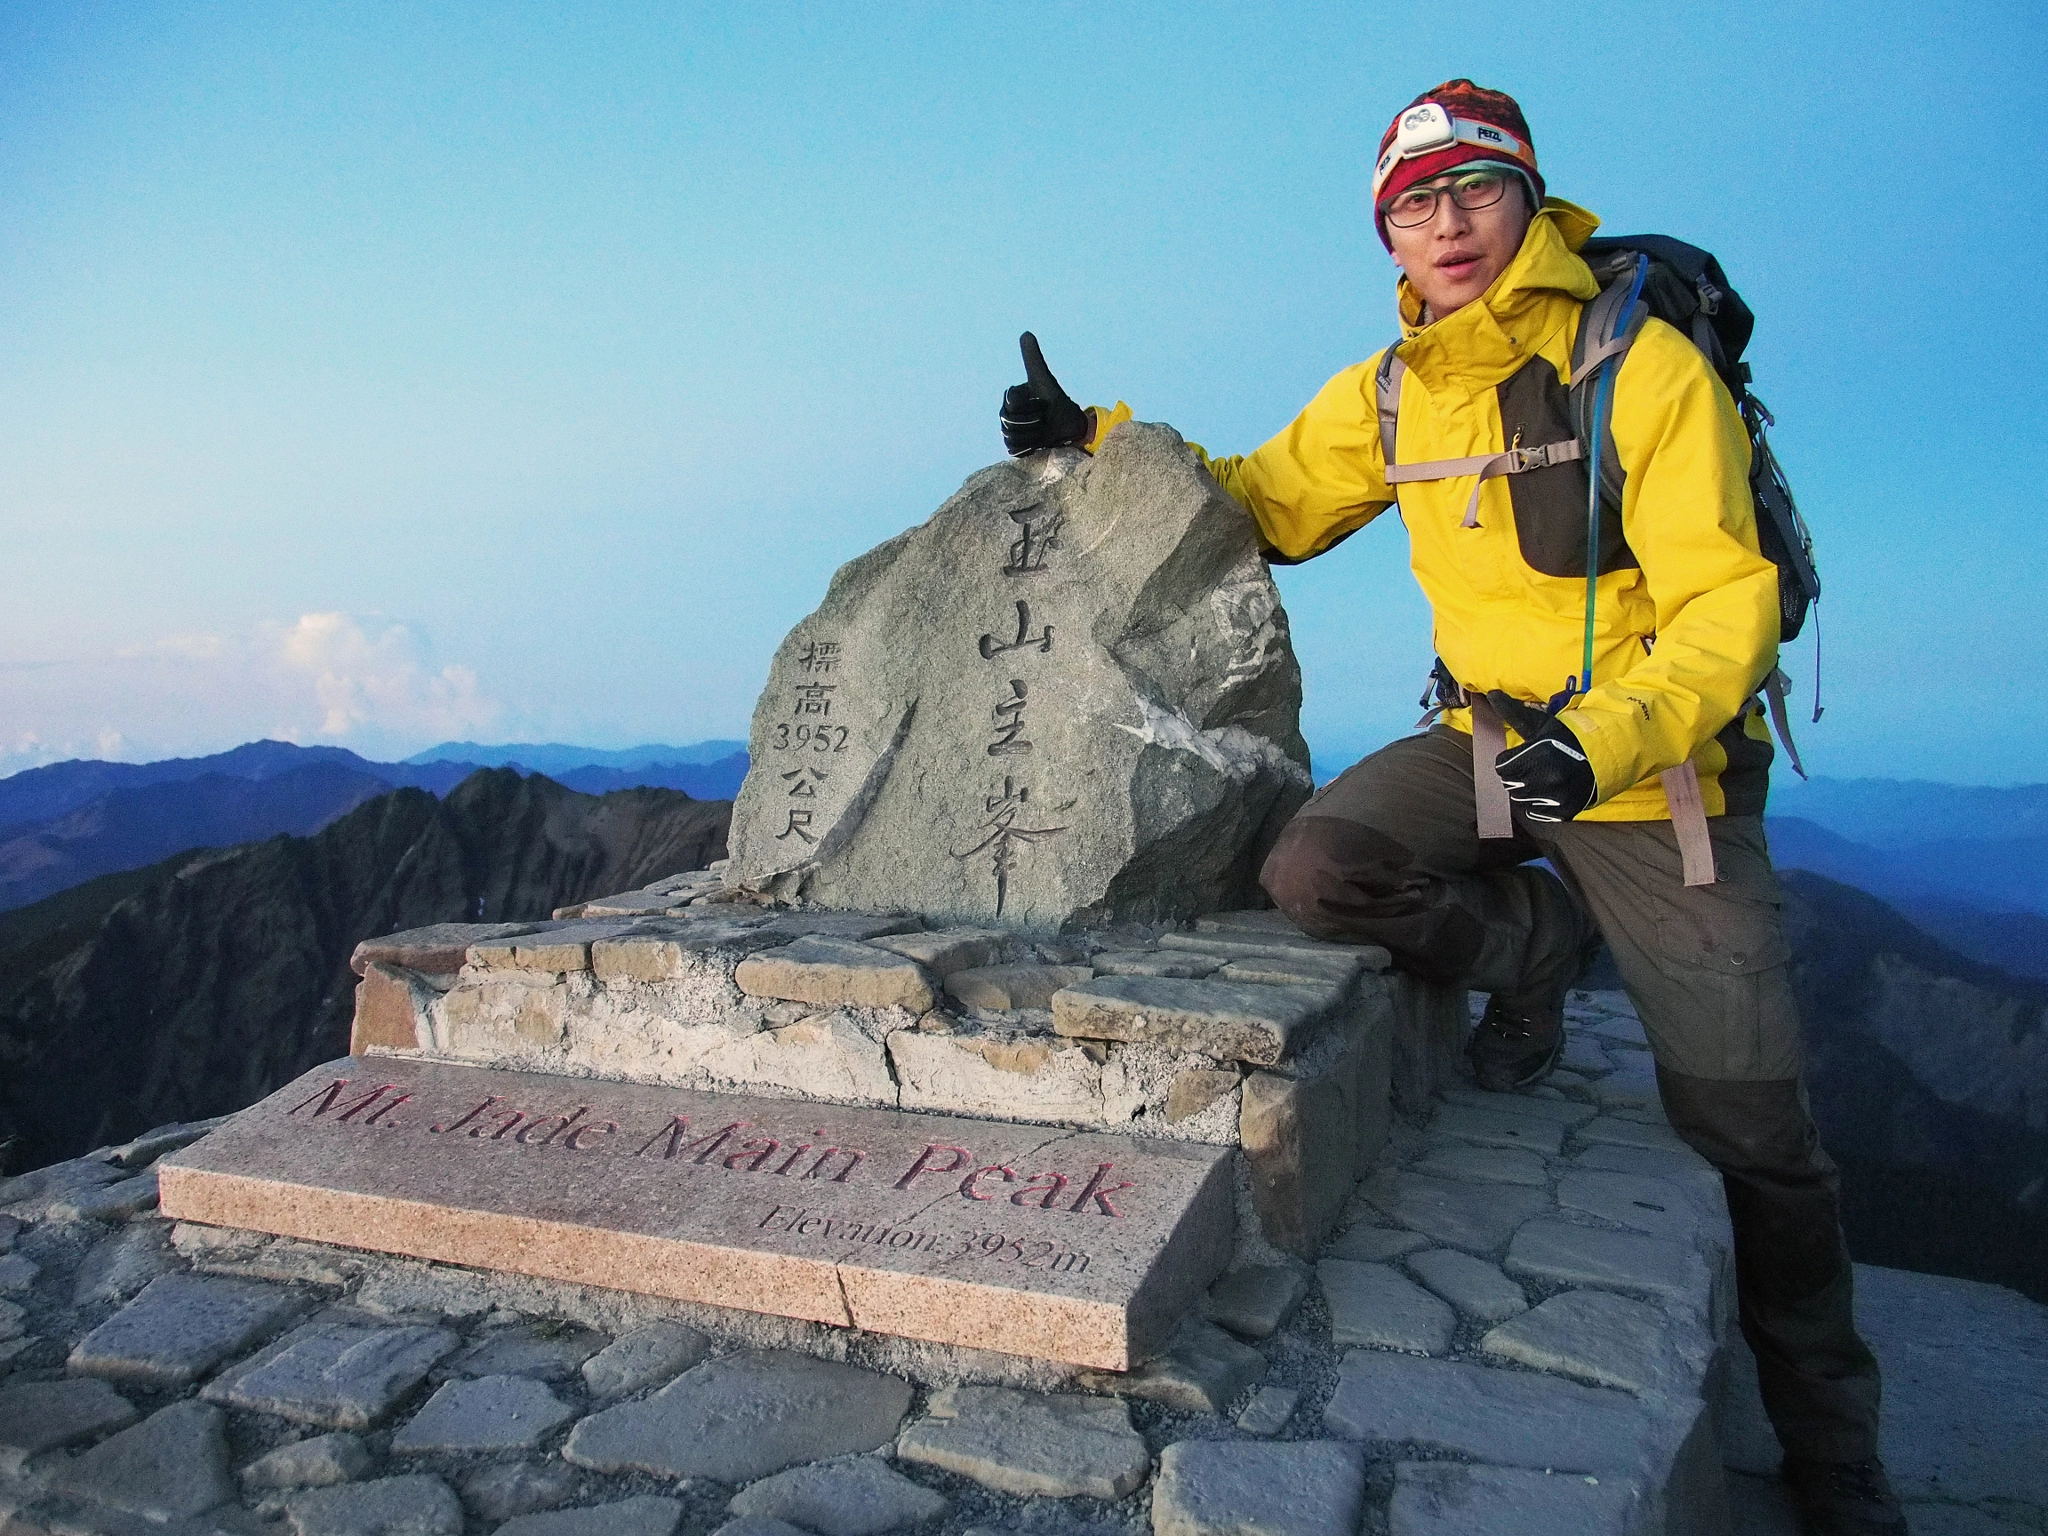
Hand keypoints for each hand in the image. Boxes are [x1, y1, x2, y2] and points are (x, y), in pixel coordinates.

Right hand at [1000, 332, 1089, 455]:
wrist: (1066, 425)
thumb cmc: (1055, 400)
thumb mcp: (1044, 379)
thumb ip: (1033, 358)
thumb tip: (1026, 333)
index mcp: (1010, 398)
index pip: (1012, 404)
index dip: (1030, 407)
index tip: (1041, 405)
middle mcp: (1005, 415)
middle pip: (1011, 423)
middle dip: (1032, 422)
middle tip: (1043, 419)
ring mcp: (1008, 432)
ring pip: (1013, 437)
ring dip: (1033, 436)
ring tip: (1042, 431)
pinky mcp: (1014, 448)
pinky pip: (1015, 450)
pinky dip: (1030, 447)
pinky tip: (1039, 442)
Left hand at [1488, 690, 1596, 822]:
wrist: (1605, 754)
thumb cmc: (1568, 737)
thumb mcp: (1541, 723)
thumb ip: (1513, 712)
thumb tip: (1492, 695)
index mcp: (1539, 755)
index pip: (1502, 767)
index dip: (1507, 761)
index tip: (1518, 756)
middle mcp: (1547, 778)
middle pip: (1510, 784)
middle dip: (1516, 775)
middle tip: (1531, 766)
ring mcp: (1557, 797)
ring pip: (1522, 800)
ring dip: (1527, 790)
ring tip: (1542, 777)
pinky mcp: (1565, 811)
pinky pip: (1537, 812)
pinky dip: (1539, 804)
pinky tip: (1549, 791)